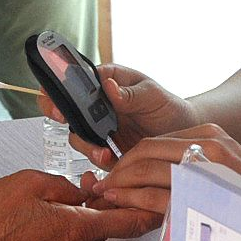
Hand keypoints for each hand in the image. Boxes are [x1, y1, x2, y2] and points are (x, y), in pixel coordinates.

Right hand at [0, 169, 159, 240]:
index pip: (130, 223)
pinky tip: (72, 198)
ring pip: (96, 228)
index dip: (152, 210)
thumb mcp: (36, 182)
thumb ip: (69, 185)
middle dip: (124, 202)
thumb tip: (87, 189)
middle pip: (115, 225)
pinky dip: (83, 216)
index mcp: (78, 228)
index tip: (167, 197)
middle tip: (125, 179)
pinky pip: (77, 233)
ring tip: (92, 183)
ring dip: (101, 208)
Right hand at [39, 64, 200, 159]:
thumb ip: (130, 93)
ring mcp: (99, 128)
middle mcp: (97, 104)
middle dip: (58, 111)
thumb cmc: (168, 108)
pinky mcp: (104, 150)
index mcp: (107, 81)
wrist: (182, 138)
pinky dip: (97, 161)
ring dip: (85, 145)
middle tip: (61, 117)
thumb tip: (109, 86)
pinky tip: (110, 162)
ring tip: (103, 153)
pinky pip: (92, 156)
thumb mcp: (152, 95)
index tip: (60, 96)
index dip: (60, 85)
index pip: (75, 78)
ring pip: (77, 135)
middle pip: (66, 106)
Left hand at [84, 125, 240, 217]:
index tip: (114, 174)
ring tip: (105, 194)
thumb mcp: (223, 171)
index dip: (129, 158)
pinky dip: (134, 198)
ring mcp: (206, 165)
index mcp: (208, 135)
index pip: (155, 142)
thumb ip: (193, 168)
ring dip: (120, 183)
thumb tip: (157, 178)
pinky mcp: (204, 191)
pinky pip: (157, 193)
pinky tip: (120, 202)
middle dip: (119, 168)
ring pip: (147, 169)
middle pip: (146, 150)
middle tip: (101, 185)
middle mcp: (205, 143)